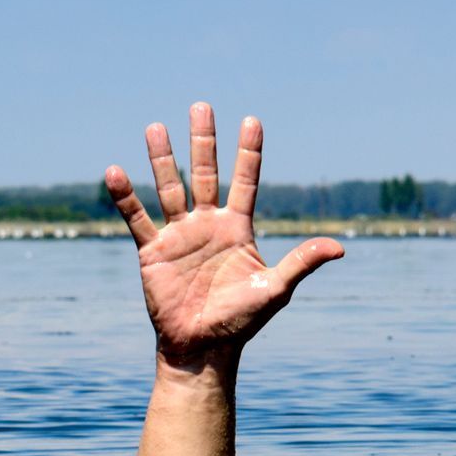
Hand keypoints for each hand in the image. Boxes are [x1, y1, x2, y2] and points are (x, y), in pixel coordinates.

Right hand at [106, 102, 342, 370]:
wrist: (203, 349)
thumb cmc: (241, 321)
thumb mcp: (275, 289)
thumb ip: (302, 262)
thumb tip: (340, 247)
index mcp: (238, 229)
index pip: (245, 182)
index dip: (249, 152)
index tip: (252, 120)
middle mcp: (208, 225)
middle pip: (205, 174)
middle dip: (203, 141)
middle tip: (201, 106)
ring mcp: (179, 235)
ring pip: (169, 188)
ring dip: (162, 158)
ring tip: (155, 127)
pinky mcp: (154, 251)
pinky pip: (138, 218)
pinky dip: (125, 197)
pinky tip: (115, 171)